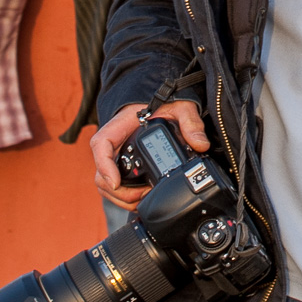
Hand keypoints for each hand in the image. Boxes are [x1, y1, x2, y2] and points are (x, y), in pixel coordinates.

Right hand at [91, 100, 208, 210]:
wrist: (162, 103)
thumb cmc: (165, 103)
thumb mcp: (180, 108)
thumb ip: (191, 123)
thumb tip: (200, 144)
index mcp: (120, 126)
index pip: (101, 144)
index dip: (104, 166)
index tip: (115, 182)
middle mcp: (115, 144)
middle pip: (100, 174)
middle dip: (119, 192)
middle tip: (142, 196)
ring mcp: (117, 157)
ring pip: (105, 185)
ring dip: (122, 198)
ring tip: (145, 198)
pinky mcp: (123, 167)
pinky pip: (115, 187)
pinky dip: (125, 197)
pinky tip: (143, 197)